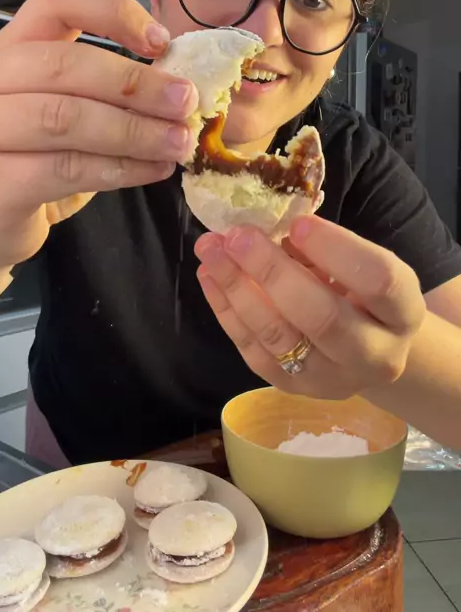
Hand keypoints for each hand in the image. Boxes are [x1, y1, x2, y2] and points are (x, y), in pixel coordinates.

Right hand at [0, 0, 197, 269]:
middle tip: (185, 103)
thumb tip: (178, 88)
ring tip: (178, 142)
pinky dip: (120, 169)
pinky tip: (153, 171)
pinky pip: (66, 168)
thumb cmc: (34, 163)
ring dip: (134, 131)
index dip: (114, 12)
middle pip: (63, 64)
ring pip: (65, 118)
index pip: (57, 2)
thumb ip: (107, 94)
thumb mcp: (67, 114)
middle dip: (136, 84)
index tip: (160, 42)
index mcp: (11, 49)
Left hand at [195, 216, 425, 398]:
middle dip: (272, 272)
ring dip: (237, 288)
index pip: (378, 281)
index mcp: (403, 312)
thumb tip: (266, 223)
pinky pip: (253, 351)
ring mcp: (332, 379)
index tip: (297, 224)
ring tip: (211, 249)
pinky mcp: (293, 389)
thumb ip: (325, 247)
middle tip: (237, 236)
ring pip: (279, 337)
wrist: (367, 348)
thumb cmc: (360, 292)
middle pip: (322, 318)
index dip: (336, 250)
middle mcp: (375, 354)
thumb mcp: (359, 264)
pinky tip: (209, 275)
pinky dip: (226, 310)